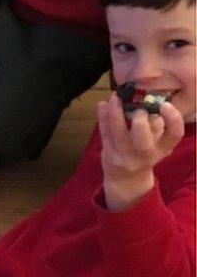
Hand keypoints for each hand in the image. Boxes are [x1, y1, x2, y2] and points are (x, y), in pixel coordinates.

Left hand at [98, 93, 185, 210]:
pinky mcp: (109, 154)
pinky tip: (102, 105)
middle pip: (143, 143)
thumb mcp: (157, 141)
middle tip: (138, 110)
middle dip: (140, 123)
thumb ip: (156, 123)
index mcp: (163, 148)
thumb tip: (150, 99)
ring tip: (114, 99)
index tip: (164, 105)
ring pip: (118, 135)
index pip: (175, 134)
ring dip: (115, 114)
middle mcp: (145, 155)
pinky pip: (104, 134)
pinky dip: (102, 118)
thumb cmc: (144, 151)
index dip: (173, 119)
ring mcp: (125, 157)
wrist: (126, 178)